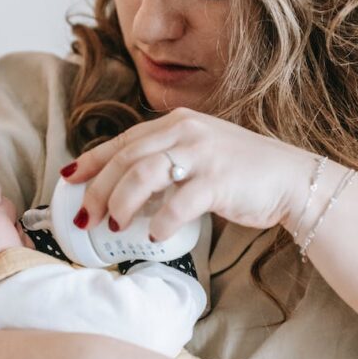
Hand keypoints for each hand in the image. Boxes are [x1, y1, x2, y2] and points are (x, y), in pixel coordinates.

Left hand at [61, 107, 313, 239]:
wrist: (290, 179)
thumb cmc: (239, 173)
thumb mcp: (197, 154)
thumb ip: (164, 161)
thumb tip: (122, 189)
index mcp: (176, 123)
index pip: (122, 140)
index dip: (91, 161)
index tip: (67, 180)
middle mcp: (185, 131)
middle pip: (125, 158)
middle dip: (98, 190)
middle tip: (86, 217)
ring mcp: (203, 153)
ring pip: (143, 175)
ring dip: (122, 203)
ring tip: (114, 226)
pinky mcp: (219, 180)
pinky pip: (178, 203)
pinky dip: (160, 222)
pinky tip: (153, 235)